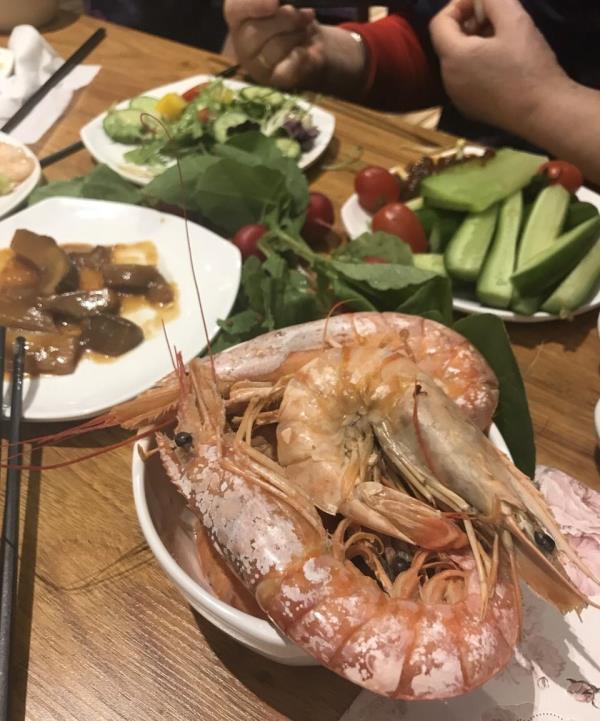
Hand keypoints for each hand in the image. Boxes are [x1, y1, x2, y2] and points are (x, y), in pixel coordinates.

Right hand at [224, 0, 366, 93]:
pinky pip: (288, 67)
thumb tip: (278, 1)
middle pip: (256, 29)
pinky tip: (308, 49)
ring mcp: (258, 66)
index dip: (252, 3)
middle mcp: (243, 46)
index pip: (233, 10)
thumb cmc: (297, 22)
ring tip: (306, 31)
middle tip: (303, 16)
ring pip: (274, 48)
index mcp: (239, 20)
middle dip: (285, 19)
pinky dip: (303, 55)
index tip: (275, 0)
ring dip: (297, 35)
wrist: (316, 48)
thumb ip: (273, 3)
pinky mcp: (276, 82)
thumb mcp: (286, 7)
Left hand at [430, 0, 570, 134]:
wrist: (542, 112)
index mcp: (454, 57)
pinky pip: (465, 78)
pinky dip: (476, 64)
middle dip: (467, 23)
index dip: (457, 5)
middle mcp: (448, 79)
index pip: (439, 23)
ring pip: (457, 61)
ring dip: (473, 44)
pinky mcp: (469, 108)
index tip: (481, 0)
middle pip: (448, 42)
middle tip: (495, 17)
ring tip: (501, 38)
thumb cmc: (528, 66)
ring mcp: (457, 97)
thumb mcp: (514, 22)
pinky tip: (500, 62)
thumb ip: (494, 1)